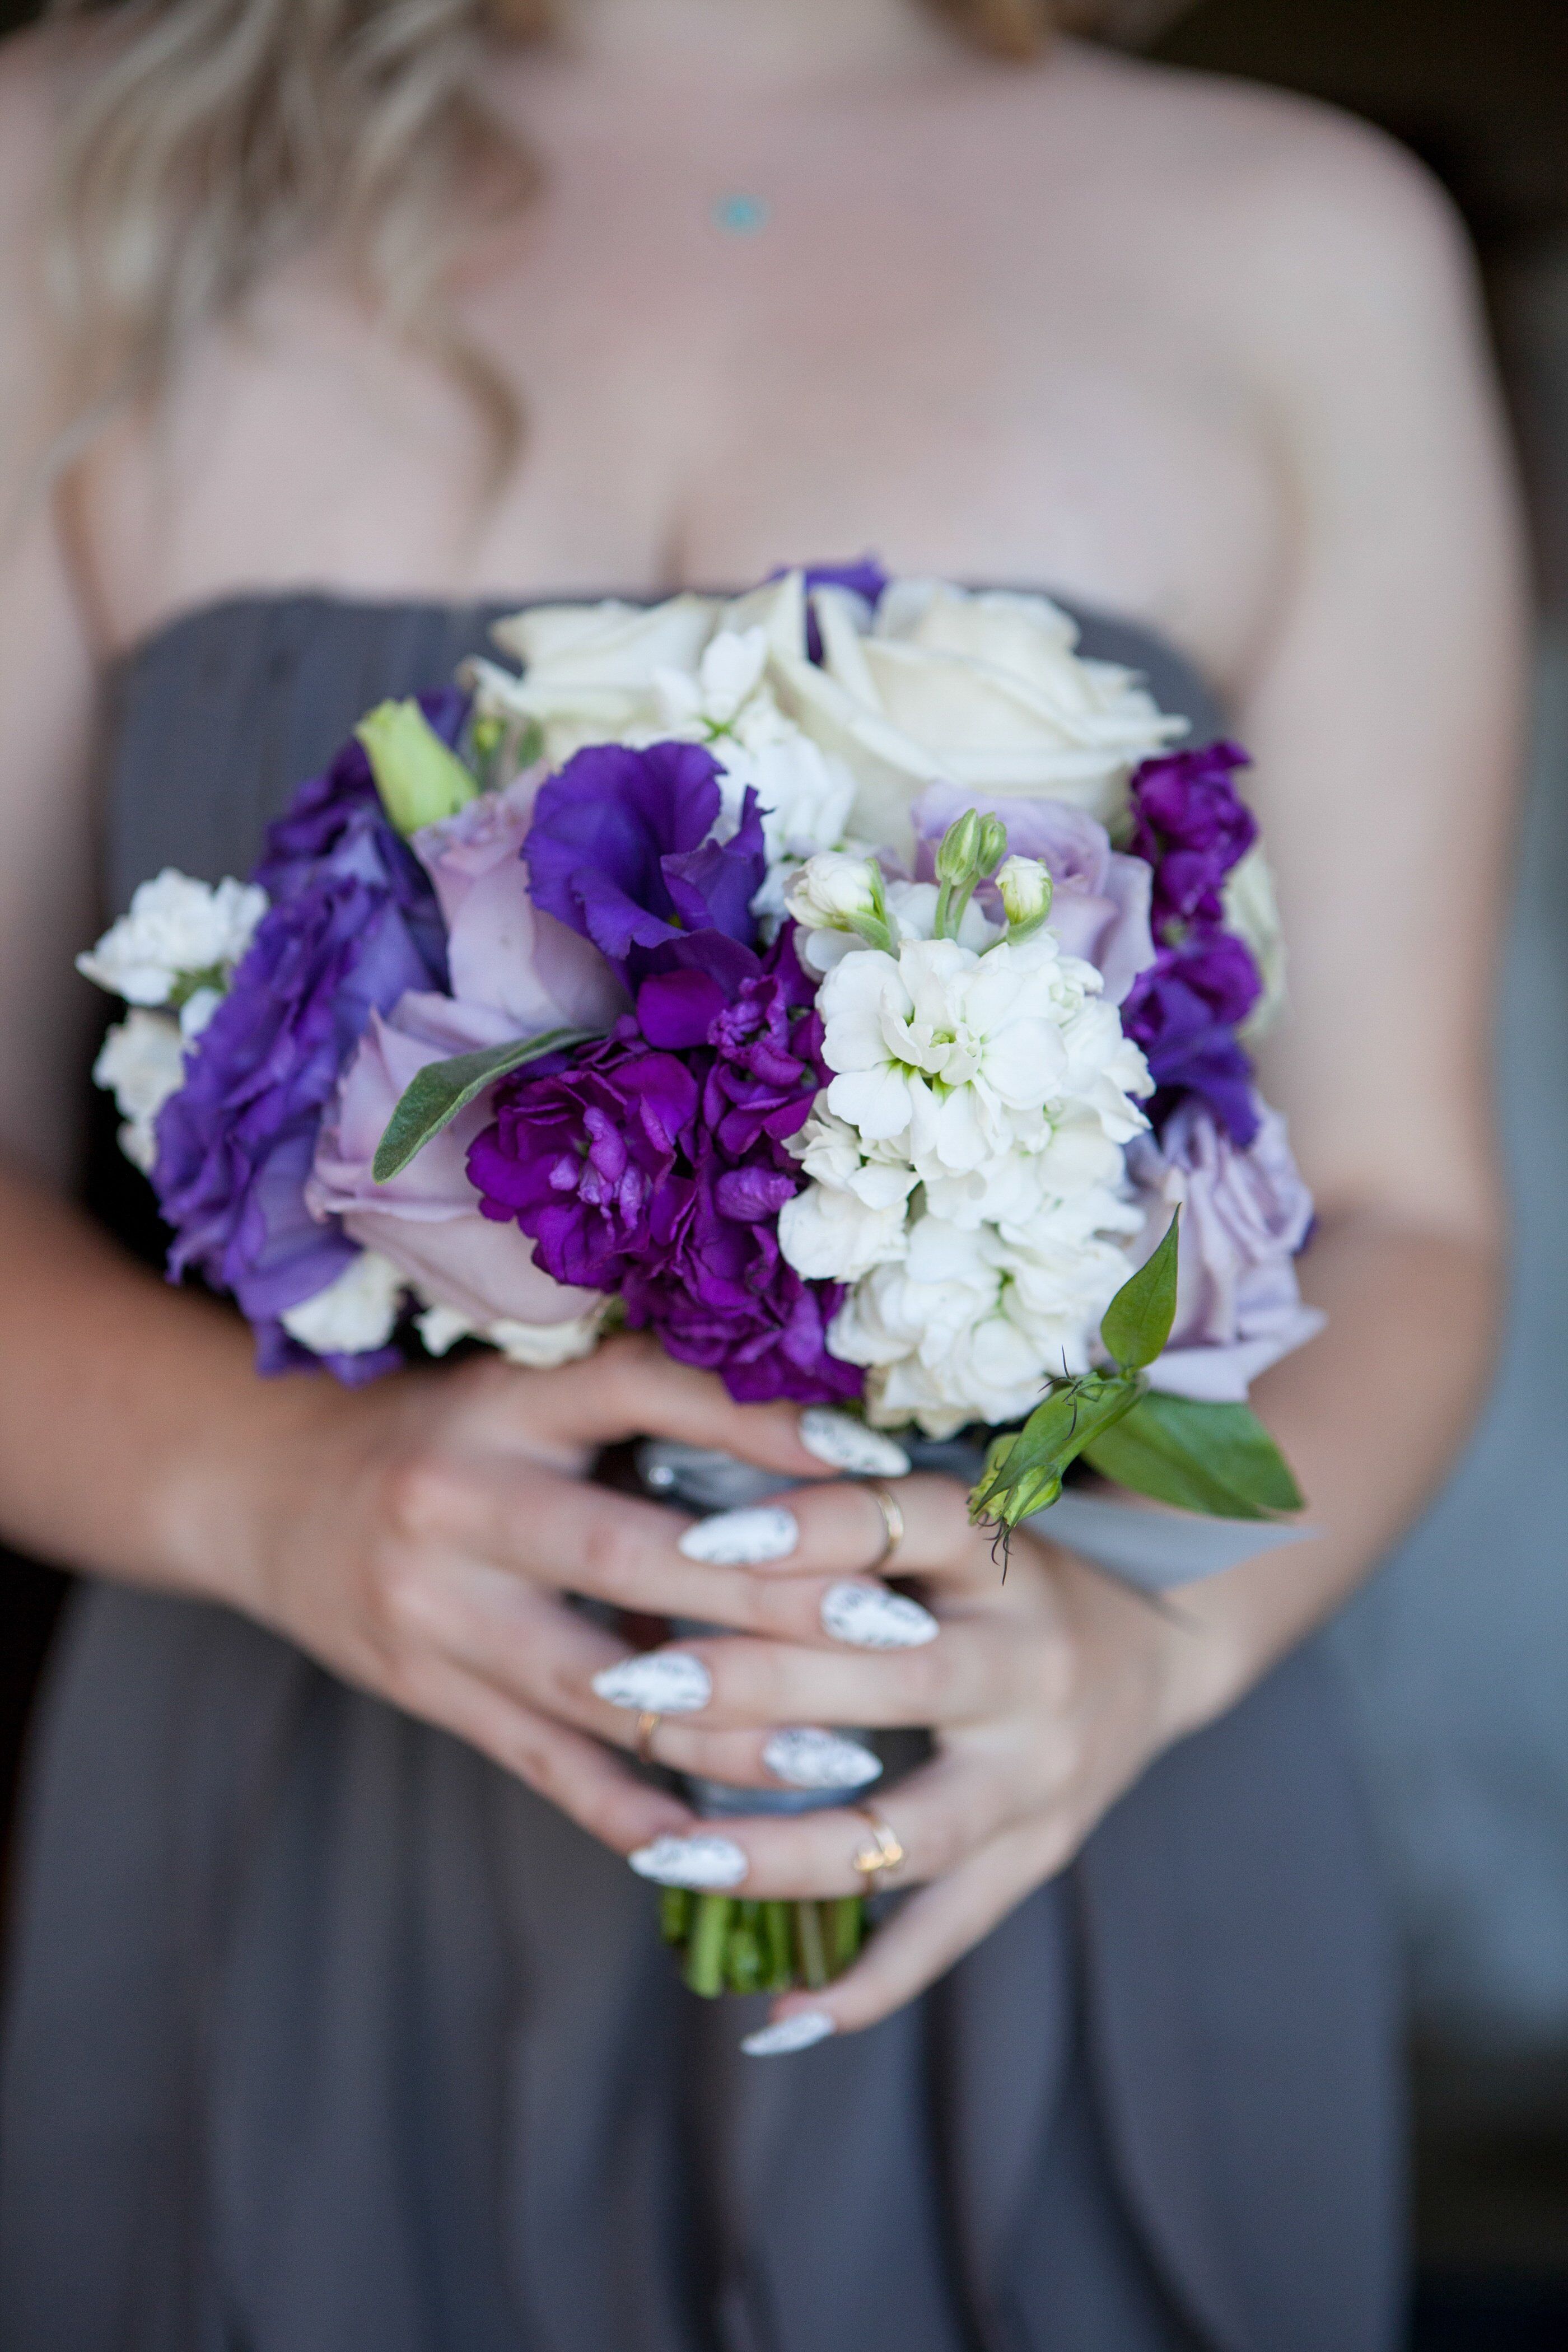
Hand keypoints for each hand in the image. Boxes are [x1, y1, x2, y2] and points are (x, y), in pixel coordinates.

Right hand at [238, 1334, 926, 1857]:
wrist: (264, 1490)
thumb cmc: (438, 1434)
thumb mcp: (522, 1395)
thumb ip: (640, 1419)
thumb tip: (821, 1449)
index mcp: (505, 1406)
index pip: (647, 1391)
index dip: (762, 1421)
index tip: (873, 1453)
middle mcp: (463, 1503)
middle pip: (637, 1557)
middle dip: (773, 1597)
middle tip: (893, 1625)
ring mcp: (438, 1611)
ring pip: (601, 1686)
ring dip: (728, 1730)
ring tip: (842, 1757)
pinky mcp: (429, 1693)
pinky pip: (547, 1766)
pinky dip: (635, 1811)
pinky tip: (722, 1844)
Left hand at [596, 1474, 1233, 2035]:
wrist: (1158, 1643)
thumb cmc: (1003, 1570)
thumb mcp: (950, 1520)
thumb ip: (845, 1520)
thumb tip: (690, 1527)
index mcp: (1003, 1556)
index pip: (907, 1527)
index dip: (808, 1528)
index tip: (698, 1544)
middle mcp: (1031, 1664)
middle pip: (893, 1682)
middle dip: (754, 1688)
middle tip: (636, 1691)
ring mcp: (1040, 1775)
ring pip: (905, 1831)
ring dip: (782, 1851)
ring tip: (670, 1856)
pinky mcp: (1039, 1855)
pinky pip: (946, 1933)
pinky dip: (866, 1984)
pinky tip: (778, 2018)